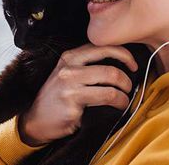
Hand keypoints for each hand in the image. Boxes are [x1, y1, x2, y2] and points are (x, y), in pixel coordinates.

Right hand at [18, 43, 137, 145]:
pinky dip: (118, 104)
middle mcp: (69, 69)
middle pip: (110, 69)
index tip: (132, 64)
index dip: (124, 54)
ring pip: (111, 86)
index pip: (103, 47)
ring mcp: (70, 87)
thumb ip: (88, 64)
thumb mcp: (68, 73)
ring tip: (124, 100)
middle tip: (128, 87)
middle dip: (126, 80)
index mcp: (70, 57)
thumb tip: (120, 61)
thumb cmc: (57, 97)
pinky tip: (116, 108)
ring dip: (124, 95)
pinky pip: (105, 101)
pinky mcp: (73, 105)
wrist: (36, 120)